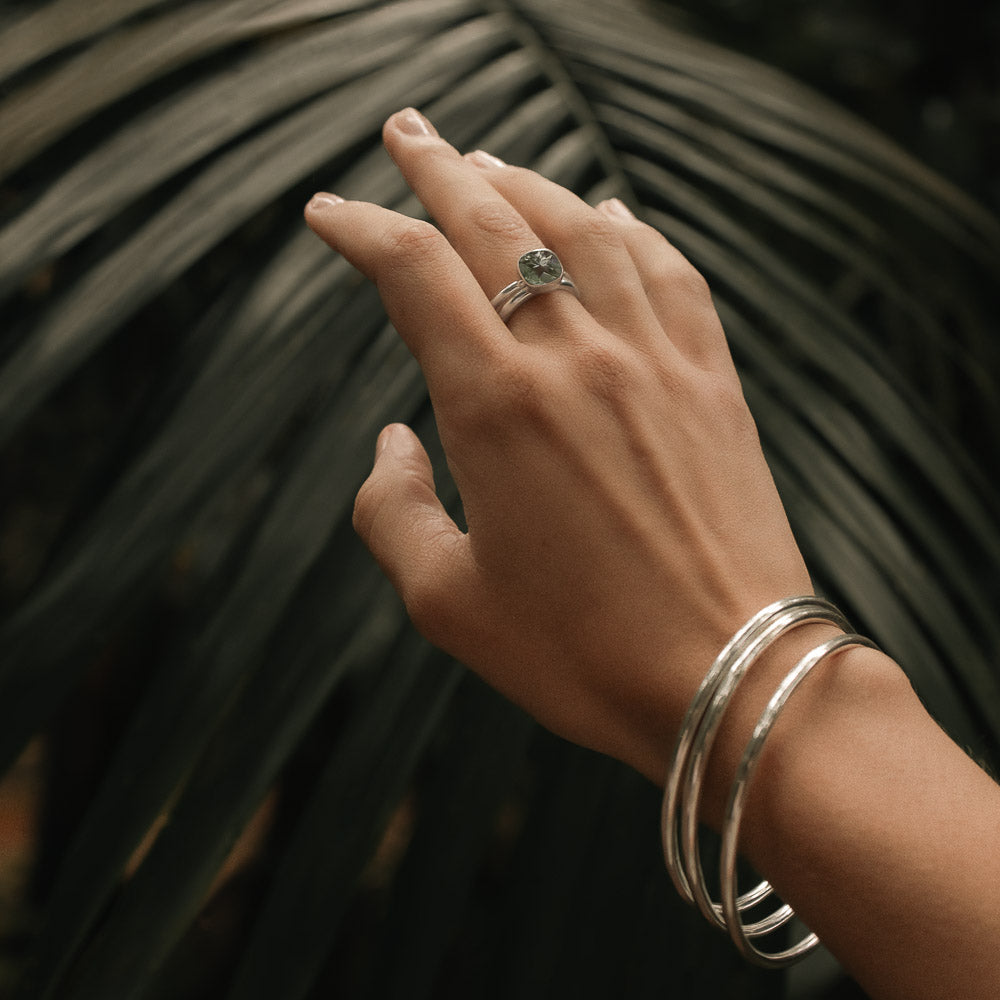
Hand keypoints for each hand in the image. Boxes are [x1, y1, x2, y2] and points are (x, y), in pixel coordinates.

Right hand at [305, 108, 812, 786]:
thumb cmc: (581, 654)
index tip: (328, 213)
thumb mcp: (447, 603)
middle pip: (492, 222)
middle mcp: (574, 359)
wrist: (730, 678)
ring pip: (581, 228)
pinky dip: (630, 229)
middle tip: (404, 133)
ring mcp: (653, 360)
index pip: (411, 272)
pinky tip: (607, 213)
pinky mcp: (711, 380)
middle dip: (436, 168)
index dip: (360, 228)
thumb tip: (393, 442)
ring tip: (487, 164)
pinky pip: (667, 271)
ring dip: (525, 184)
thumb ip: (392, 511)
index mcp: (496, 407)